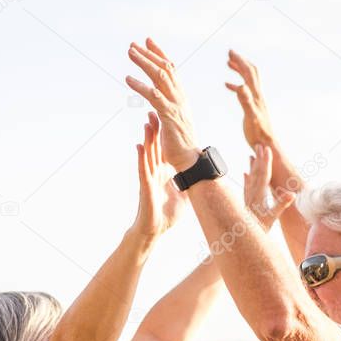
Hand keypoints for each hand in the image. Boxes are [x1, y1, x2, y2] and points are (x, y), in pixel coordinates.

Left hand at [125, 38, 201, 170]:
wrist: (190, 159)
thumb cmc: (180, 143)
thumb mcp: (171, 120)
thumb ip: (163, 108)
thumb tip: (152, 103)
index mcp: (181, 97)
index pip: (171, 70)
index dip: (159, 54)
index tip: (147, 42)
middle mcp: (180, 97)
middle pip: (165, 68)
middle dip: (149, 54)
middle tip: (133, 45)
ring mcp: (176, 105)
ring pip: (160, 77)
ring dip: (144, 63)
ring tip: (130, 53)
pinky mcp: (169, 115)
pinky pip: (154, 96)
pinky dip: (140, 86)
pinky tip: (128, 79)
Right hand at [133, 112, 187, 238]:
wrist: (155, 230)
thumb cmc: (167, 214)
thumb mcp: (183, 196)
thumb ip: (189, 183)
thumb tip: (201, 177)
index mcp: (165, 173)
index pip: (166, 149)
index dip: (167, 135)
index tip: (169, 119)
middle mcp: (156, 172)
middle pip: (156, 146)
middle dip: (156, 129)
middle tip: (154, 110)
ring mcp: (150, 178)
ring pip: (148, 154)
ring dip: (148, 138)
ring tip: (147, 122)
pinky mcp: (145, 186)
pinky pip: (142, 169)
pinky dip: (141, 157)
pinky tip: (138, 146)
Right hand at [226, 50, 275, 150]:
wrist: (266, 144)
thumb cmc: (258, 133)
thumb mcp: (250, 116)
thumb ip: (246, 100)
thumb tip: (240, 85)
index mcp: (256, 95)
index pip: (248, 72)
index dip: (240, 61)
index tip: (229, 52)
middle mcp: (257, 95)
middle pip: (250, 72)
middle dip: (240, 61)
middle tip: (230, 53)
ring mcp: (255, 101)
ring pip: (248, 80)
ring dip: (239, 70)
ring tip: (229, 64)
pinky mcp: (252, 107)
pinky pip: (243, 91)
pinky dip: (235, 85)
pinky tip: (228, 86)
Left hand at [244, 144, 295, 228]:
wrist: (243, 238)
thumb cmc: (260, 228)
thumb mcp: (272, 218)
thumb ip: (281, 205)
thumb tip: (292, 194)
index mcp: (258, 195)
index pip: (263, 174)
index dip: (266, 161)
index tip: (267, 149)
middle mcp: (251, 194)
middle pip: (255, 172)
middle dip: (258, 159)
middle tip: (259, 145)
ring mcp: (247, 198)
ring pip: (250, 178)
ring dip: (252, 166)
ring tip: (251, 155)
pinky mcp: (246, 204)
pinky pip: (246, 188)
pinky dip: (246, 179)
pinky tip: (245, 174)